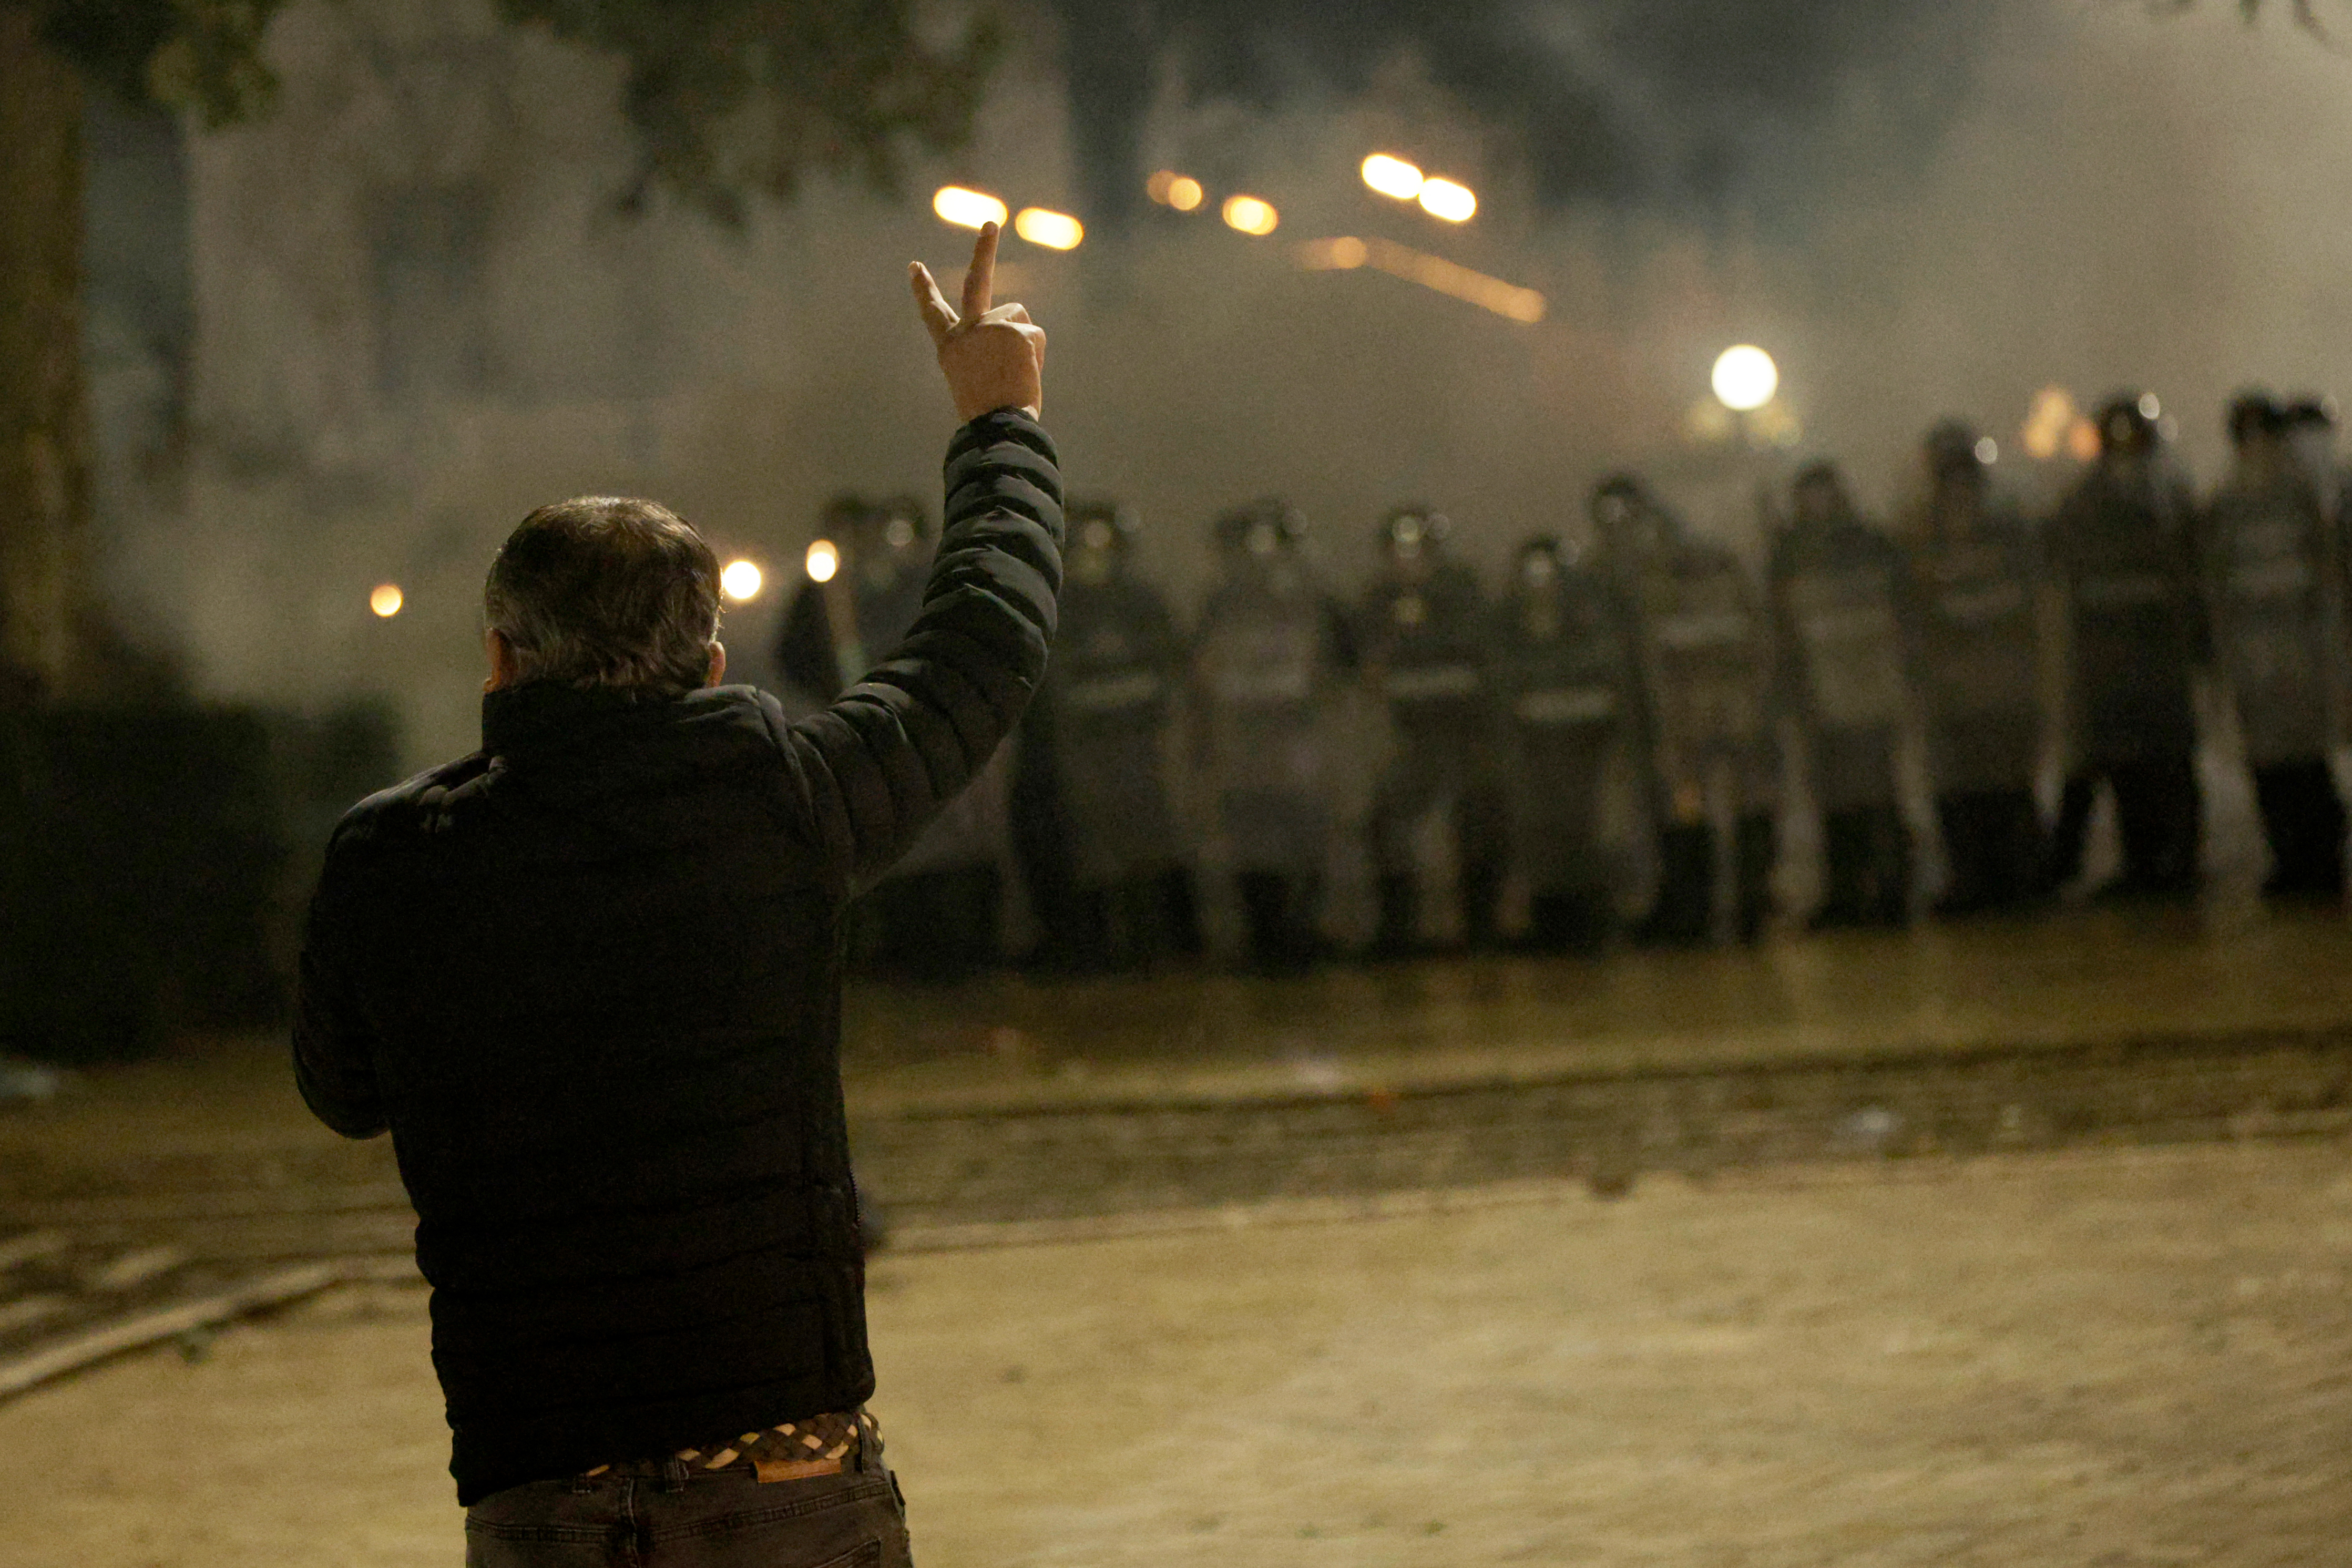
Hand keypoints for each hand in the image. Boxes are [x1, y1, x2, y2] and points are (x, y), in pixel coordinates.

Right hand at [911, 223, 1045, 423]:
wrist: (996, 424)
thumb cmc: (988, 413)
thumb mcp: (977, 380)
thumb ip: (986, 353)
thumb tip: (1017, 334)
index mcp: (949, 347)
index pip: (933, 313)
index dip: (923, 290)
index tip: (915, 266)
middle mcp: (966, 330)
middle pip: (975, 282)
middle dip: (983, 249)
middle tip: (991, 224)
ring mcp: (990, 326)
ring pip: (1019, 319)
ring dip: (1024, 343)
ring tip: (1014, 374)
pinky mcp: (1015, 330)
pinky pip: (1035, 336)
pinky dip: (1036, 356)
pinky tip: (1024, 373)